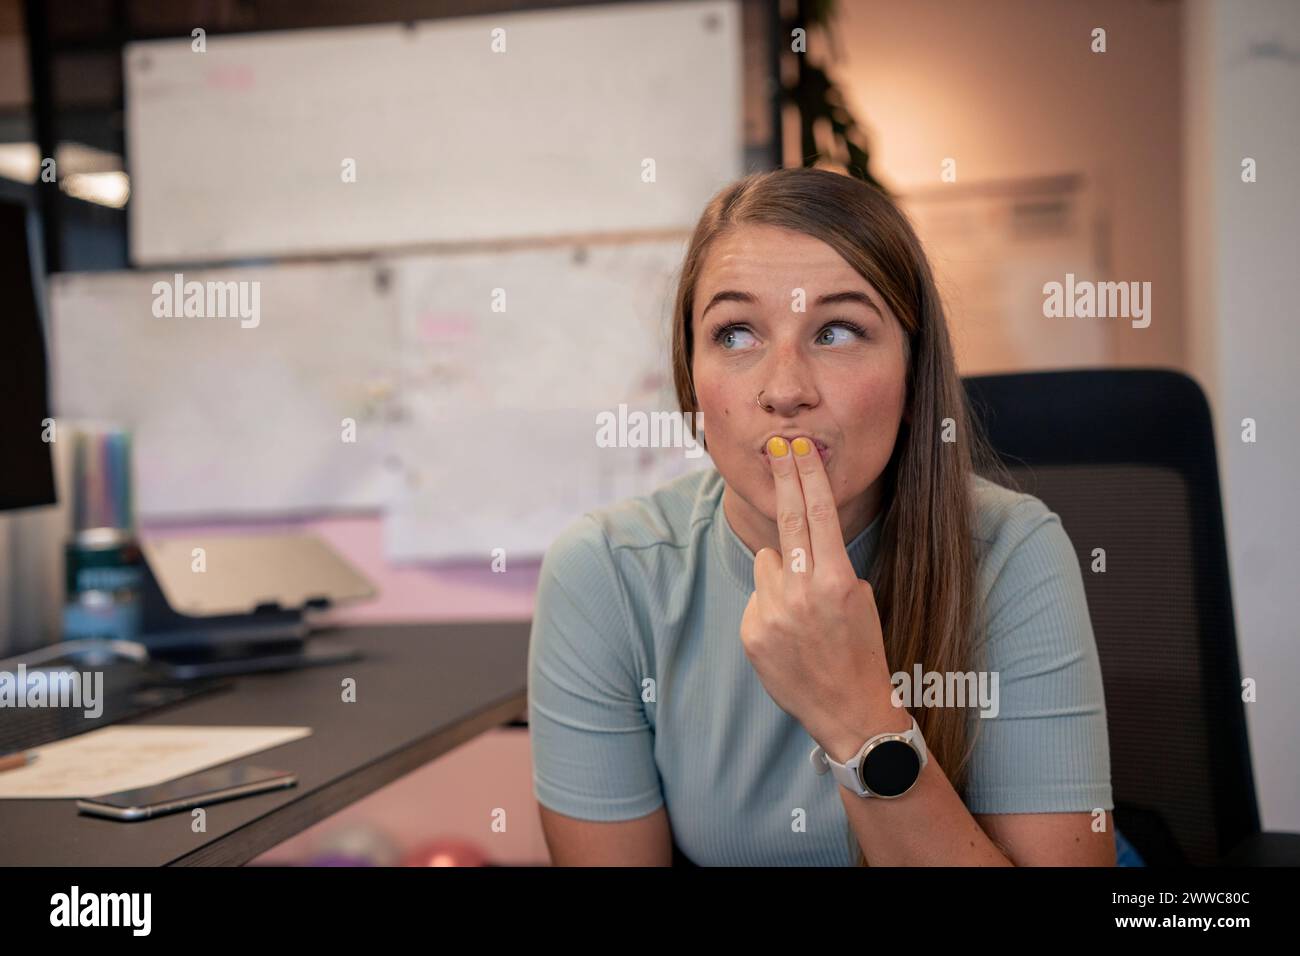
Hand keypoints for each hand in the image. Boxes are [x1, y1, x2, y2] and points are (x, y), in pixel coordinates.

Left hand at [739, 435, 905, 762]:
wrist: (849, 711)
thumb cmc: (862, 651)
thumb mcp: (861, 599)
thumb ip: (828, 566)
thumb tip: (793, 542)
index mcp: (837, 580)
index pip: (819, 513)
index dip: (807, 475)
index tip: (798, 446)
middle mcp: (802, 592)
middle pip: (787, 519)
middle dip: (784, 479)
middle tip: (776, 448)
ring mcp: (773, 613)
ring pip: (766, 563)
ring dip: (781, 573)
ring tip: (803, 611)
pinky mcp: (752, 632)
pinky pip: (758, 597)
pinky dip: (770, 606)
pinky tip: (790, 636)